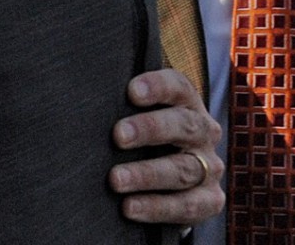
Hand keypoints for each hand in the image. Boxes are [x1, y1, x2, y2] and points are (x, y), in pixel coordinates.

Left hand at [109, 68, 223, 225]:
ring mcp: (210, 167)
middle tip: (118, 135)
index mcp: (187, 103)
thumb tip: (84, 92)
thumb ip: (121, 104)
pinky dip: (157, 207)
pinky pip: (187, 206)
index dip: (158, 87)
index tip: (132, 92)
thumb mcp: (136, 114)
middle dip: (150, 129)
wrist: (170, 179)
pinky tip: (129, 207)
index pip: (178, 87)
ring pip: (182, 169)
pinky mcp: (210, 200)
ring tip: (115, 179)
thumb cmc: (142, 135)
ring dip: (146, 174)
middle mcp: (204, 132)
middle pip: (184, 125)